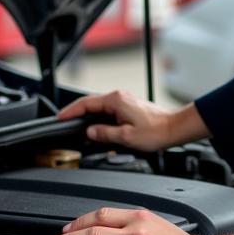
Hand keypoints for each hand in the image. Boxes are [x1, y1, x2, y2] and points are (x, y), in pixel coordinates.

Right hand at [55, 90, 208, 150]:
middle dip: (75, 113)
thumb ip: (104, 133)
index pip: (86, 103)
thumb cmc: (156, 131)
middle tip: (63, 122)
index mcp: (116, 100)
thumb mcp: (126, 136)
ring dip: (87, 115)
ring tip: (75, 126)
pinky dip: (98, 117)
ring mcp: (124, 101)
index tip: (59, 118)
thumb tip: (89, 132)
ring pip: (99, 107)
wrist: (174, 128)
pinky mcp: (128, 107)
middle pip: (90, 103)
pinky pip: (107, 111)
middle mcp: (119, 97)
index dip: (70, 111)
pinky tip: (95, 127)